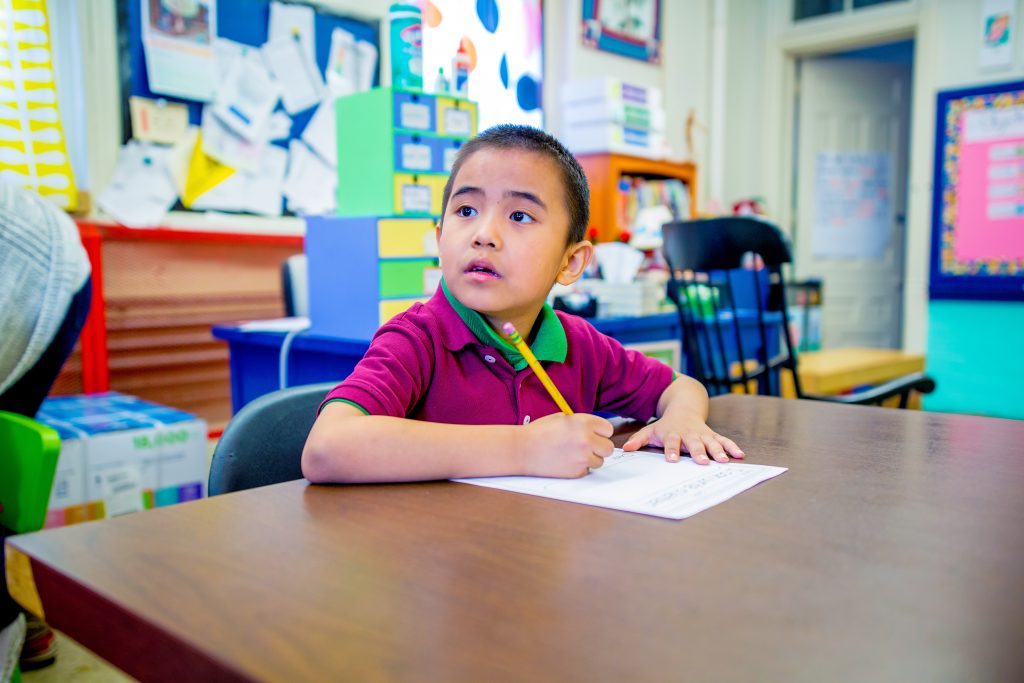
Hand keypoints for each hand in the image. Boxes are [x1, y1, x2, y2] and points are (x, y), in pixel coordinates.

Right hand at [520, 413, 614, 477]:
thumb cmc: (540, 432)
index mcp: (584, 422)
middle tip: (587, 446)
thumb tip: (595, 430)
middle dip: (599, 448)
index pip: (608, 430)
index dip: (600, 432)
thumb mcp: (562, 418)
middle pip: (609, 448)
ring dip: (590, 459)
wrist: (523, 449)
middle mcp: (587, 439)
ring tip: (573, 454)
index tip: (593, 434)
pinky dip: (580, 467)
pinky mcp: (577, 472)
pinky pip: (587, 470)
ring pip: (600, 461)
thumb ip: (581, 423)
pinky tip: (566, 461)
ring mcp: (583, 457)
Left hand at [622, 413, 743, 464]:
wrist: (683, 406)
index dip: (672, 450)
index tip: (673, 460)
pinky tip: (740, 455)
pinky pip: (724, 440)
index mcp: (673, 433)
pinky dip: (732, 447)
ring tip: (724, 461)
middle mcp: (689, 434)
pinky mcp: (713, 434)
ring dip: (717, 451)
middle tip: (702, 462)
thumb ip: (639, 440)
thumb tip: (625, 449)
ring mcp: (702, 434)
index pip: (671, 442)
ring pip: (711, 442)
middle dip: (698, 452)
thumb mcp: (651, 430)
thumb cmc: (666, 425)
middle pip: (693, 443)